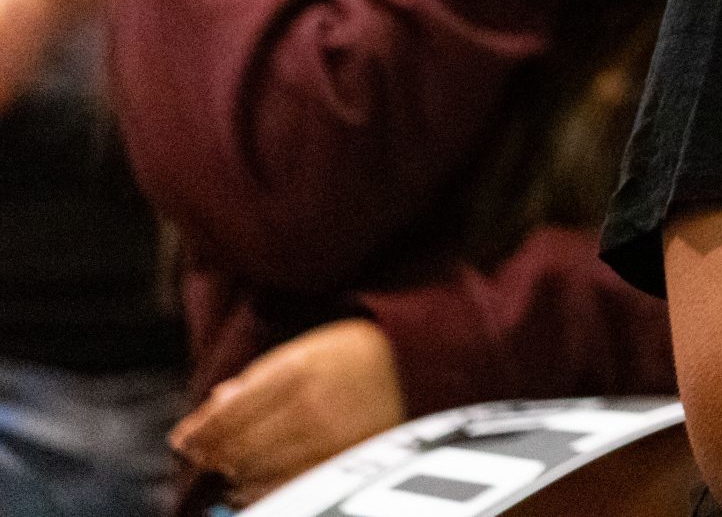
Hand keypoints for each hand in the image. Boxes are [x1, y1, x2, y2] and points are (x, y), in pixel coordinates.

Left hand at [169, 316, 405, 503]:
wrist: (419, 366)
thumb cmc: (356, 355)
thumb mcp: (307, 349)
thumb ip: (258, 377)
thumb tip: (213, 405)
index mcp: (295, 371)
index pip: (227, 415)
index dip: (198, 433)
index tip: (184, 442)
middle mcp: (309, 406)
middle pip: (237, 447)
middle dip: (213, 456)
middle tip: (201, 460)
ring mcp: (328, 438)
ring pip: (258, 472)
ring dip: (234, 476)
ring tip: (227, 474)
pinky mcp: (345, 464)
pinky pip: (288, 488)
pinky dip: (263, 492)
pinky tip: (253, 488)